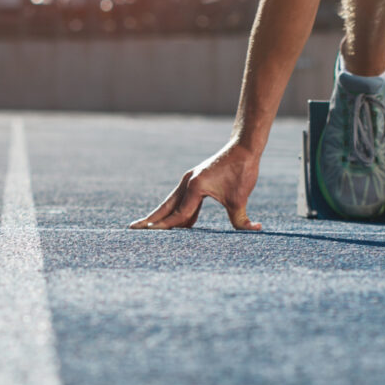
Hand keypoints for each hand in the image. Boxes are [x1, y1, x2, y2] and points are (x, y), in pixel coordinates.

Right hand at [130, 141, 262, 230]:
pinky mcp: (196, 181)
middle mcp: (188, 182)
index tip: (151, 235)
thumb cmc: (242, 171)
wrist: (244, 149)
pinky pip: (184, 201)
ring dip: (162, 216)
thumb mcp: (240, 199)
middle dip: (150, 219)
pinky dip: (180, 213)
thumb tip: (253, 231)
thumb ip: (241, 220)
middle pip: (165, 206)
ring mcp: (190, 181)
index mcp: (195, 186)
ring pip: (172, 203)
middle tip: (131, 228)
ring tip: (147, 228)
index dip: (166, 227)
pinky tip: (181, 225)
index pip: (179, 213)